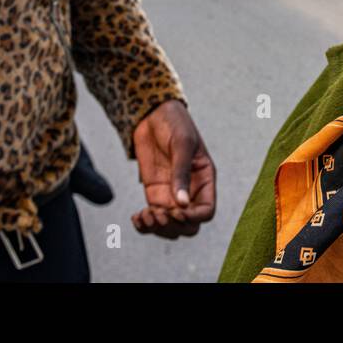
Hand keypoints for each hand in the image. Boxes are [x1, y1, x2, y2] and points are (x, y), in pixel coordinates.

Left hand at [132, 100, 215, 238]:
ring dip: (158, 228)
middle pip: (189, 225)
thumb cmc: (175, 123)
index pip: (206, 211)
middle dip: (174, 226)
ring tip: (144, 215)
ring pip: (170, 227)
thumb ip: (181, 173)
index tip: (177, 211)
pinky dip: (144, 225)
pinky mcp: (154, 194)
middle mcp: (190, 192)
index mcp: (204, 180)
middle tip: (158, 214)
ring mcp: (171, 195)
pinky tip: (136, 218)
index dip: (194, 217)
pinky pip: (152, 218)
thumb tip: (182, 203)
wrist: (152, 114)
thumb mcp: (181, 145)